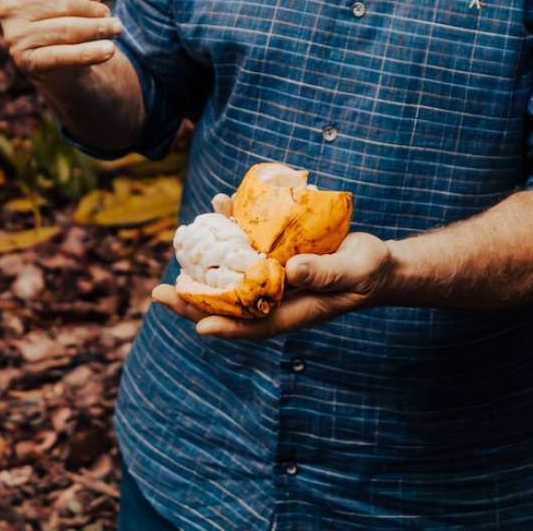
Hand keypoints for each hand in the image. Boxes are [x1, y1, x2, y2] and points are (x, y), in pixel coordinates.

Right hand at [0, 0, 122, 83]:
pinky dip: (90, 53)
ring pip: (68, 29)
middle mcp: (6, 7)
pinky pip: (63, 56)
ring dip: (99, 29)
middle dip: (94, 9)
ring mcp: (13, 36)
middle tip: (110, 17)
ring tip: (116, 29)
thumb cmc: (61, 6)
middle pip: (64, 3)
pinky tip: (110, 50)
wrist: (57, 55)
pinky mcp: (26, 62)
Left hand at [151, 232, 393, 339]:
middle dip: (194, 300)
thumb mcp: (352, 271)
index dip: (227, 327)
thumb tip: (290, 271)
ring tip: (180, 243)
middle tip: (158, 294)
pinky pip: (248, 242)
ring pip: (232, 271)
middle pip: (229, 303)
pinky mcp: (276, 252)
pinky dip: (233, 226)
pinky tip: (220, 204)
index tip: (199, 327)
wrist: (374, 259)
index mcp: (293, 311)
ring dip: (206, 258)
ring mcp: (273, 274)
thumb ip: (324, 273)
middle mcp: (275, 295)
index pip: (254, 326)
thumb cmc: (368, 271)